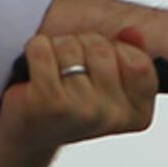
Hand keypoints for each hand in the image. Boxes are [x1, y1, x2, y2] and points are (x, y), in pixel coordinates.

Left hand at [0, 28, 159, 152]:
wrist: (29, 134)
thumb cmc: (70, 104)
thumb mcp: (108, 80)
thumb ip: (129, 54)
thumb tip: (133, 33)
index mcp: (136, 114)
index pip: (138, 61)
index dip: (116, 51)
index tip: (98, 68)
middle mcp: (112, 117)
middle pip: (102, 47)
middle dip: (82, 45)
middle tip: (69, 69)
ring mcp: (82, 111)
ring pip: (70, 45)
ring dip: (56, 48)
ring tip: (52, 72)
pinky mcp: (49, 103)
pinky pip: (42, 49)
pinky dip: (35, 50)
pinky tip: (34, 70)